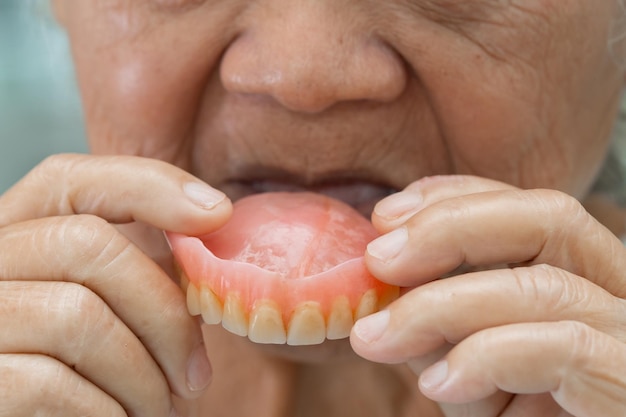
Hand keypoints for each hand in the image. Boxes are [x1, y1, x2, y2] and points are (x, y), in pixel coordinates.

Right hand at [0, 154, 231, 416]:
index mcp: (19, 240)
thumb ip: (145, 266)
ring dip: (142, 376)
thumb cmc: (102, 381)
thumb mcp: (124, 313)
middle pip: (86, 244)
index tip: (218, 213)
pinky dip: (106, 411)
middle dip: (163, 312)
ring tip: (159, 407)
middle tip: (196, 374)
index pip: (71, 181)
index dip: (148, 185)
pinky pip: (50, 383)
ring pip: (76, 315)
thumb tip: (211, 215)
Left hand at [350, 175, 625, 416]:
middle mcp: (619, 297)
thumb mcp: (466, 363)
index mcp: (583, 279)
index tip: (384, 217)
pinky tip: (438, 384)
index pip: (529, 208)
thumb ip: (439, 317)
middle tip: (377, 259)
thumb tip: (382, 277)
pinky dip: (485, 358)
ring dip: (440, 306)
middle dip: (449, 227)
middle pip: (551, 218)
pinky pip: (562, 346)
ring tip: (377, 338)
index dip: (454, 199)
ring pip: (546, 285)